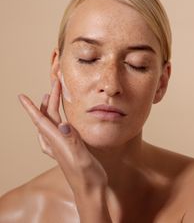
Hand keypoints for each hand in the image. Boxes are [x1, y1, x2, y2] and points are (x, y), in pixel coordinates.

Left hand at [18, 79, 107, 194]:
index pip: (40, 121)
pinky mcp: (66, 149)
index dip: (31, 108)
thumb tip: (63, 125)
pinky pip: (56, 131)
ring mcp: (60, 146)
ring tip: (51, 97)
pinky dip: (54, 120)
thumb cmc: (86, 176)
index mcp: (57, 142)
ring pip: (50, 123)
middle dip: (48, 100)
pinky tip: (56, 121)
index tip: (21, 97)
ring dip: (50, 108)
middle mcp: (55, 143)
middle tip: (55, 84)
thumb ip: (72, 142)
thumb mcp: (80, 158)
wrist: (90, 190)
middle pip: (47, 117)